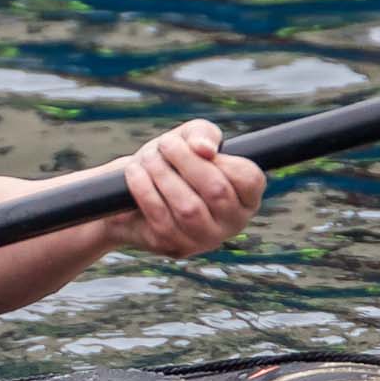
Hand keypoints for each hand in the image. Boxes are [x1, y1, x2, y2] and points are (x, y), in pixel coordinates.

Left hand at [101, 120, 267, 257]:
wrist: (130, 193)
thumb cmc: (171, 162)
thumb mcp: (189, 138)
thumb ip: (203, 134)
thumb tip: (204, 149)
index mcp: (246, 198)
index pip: (249, 179)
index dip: (221, 158)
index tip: (195, 146)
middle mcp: (232, 223)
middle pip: (216, 191)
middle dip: (185, 161)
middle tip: (165, 144)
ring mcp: (204, 239)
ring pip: (189, 208)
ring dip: (163, 175)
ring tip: (148, 158)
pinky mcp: (174, 246)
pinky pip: (161, 218)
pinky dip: (144, 190)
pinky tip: (135, 173)